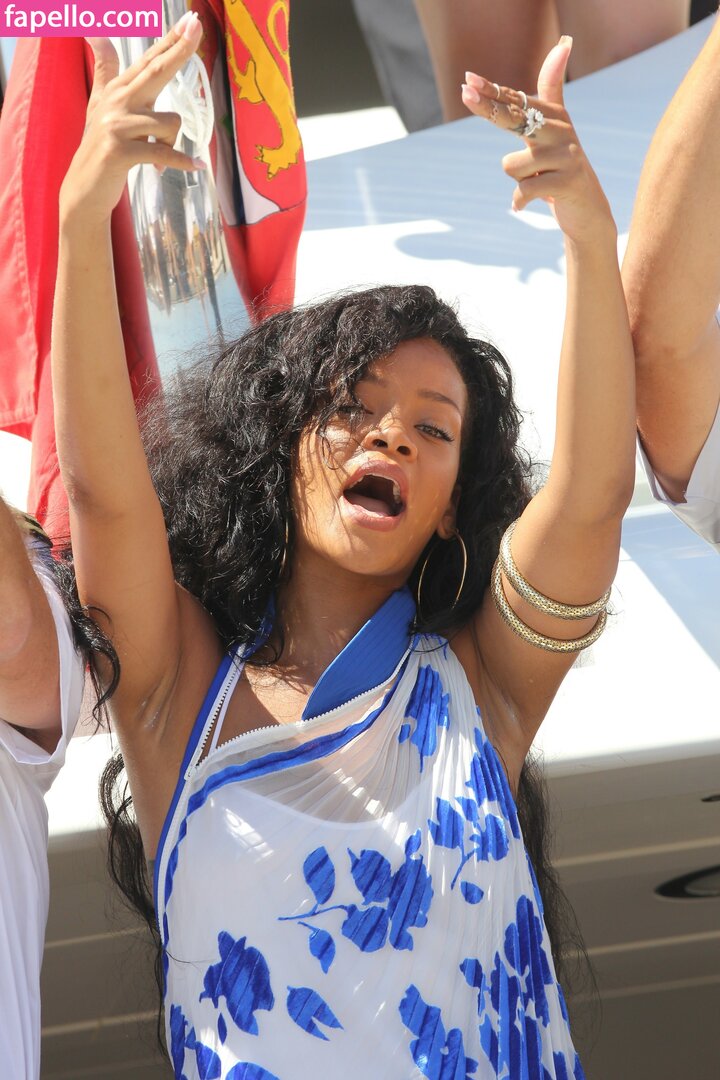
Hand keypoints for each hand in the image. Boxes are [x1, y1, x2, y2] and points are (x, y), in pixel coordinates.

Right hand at [59, 12, 203, 226]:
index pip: (149, 61)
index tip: (190, 20)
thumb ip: (105, 69)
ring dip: (172, 144)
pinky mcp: (120, 152)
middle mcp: (117, 102)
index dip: (171, 40)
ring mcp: (117, 126)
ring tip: (159, 159)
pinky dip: (181, 162)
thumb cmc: (99, 145)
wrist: (84, 187)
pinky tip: (196, 166)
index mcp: (119, 90)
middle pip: (156, 71)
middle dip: (179, 50)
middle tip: (197, 27)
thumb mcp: (100, 103)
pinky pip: (163, 153)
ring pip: (168, 122)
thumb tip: (93, 32)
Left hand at [461, 38, 615, 245]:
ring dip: (518, 181)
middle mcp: (561, 131)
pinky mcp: (567, 181)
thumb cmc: (561, 166)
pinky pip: (524, 189)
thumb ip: (551, 90)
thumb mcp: (552, 130)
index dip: (491, 91)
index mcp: (554, 117)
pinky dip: (520, 201)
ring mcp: (566, 156)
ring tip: (538, 182)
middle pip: (515, 118)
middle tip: (465, 92)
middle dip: (488, 108)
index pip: (516, 102)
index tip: (469, 80)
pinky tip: (527, 203)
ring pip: (511, 166)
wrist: (587, 208)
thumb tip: (563, 43)